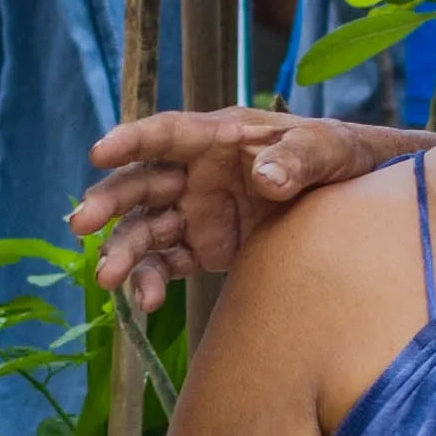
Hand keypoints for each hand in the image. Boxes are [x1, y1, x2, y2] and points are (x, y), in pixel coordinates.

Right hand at [78, 106, 408, 303]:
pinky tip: (144, 301)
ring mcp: (195, 212)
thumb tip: (267, 179)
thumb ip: (299, 159)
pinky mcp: (202, 248)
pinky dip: (152, 281)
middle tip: (80, 224)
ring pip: (145, 229)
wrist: (354, 195)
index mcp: (219, 137)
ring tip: (109, 280)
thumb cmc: (336, 155)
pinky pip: (166, 263)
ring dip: (123, 251)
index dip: (132, 140)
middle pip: (141, 183)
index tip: (98, 152)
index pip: (168, 134)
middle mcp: (196, 172)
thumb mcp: (326, 149)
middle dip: (109, 203)